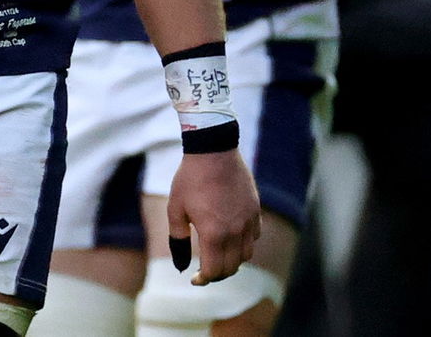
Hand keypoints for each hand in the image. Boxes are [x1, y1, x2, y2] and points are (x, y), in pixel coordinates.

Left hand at [167, 150, 260, 283]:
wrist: (213, 150)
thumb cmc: (190, 178)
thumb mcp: (176, 209)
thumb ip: (178, 239)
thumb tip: (181, 265)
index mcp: (213, 234)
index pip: (214, 270)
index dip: (203, 279)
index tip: (195, 279)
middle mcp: (235, 232)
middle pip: (232, 267)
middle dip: (217, 273)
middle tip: (204, 270)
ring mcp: (248, 221)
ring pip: (246, 255)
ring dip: (233, 261)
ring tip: (219, 256)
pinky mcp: (255, 210)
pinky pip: (254, 237)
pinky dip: (244, 244)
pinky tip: (232, 237)